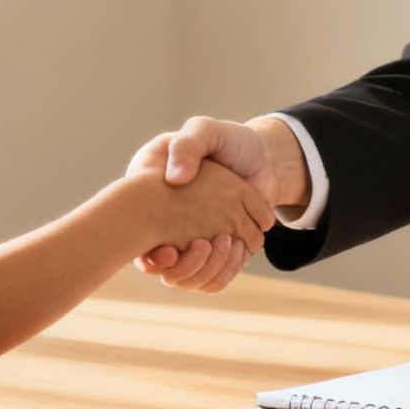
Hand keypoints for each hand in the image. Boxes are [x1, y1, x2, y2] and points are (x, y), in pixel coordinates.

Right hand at [130, 116, 304, 291]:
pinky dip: (227, 266)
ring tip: (222, 239)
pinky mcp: (224, 250)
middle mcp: (176, 226)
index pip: (144, 242)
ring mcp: (201, 240)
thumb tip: (175, 179)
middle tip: (199, 244)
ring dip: (208, 265)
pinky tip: (237, 243)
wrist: (265, 158)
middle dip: (185, 264)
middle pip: (168, 269)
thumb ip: (186, 147)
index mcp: (161, 200)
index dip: (150, 256)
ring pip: (192, 276)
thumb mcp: (203, 132)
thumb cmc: (229, 142)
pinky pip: (217, 276)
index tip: (166, 251)